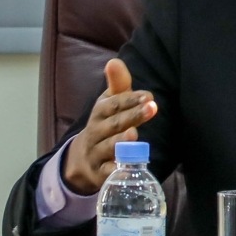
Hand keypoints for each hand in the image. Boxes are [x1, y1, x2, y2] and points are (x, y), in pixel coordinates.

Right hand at [62, 58, 157, 194]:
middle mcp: (96, 132)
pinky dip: (117, 171)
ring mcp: (96, 153)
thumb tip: (115, 61)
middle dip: (132, 116)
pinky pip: (108, 172)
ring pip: (109, 147)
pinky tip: (128, 167)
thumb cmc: (105, 125)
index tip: (149, 95)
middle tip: (151, 108)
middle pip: (113, 124)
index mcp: (100, 112)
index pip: (113, 104)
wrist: (83, 158)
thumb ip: (118, 85)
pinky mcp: (100, 173)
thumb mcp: (109, 104)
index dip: (129, 99)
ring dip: (121, 141)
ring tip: (134, 134)